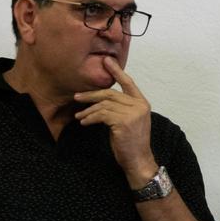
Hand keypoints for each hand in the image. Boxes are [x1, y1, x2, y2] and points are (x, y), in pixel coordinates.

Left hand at [74, 56, 156, 182]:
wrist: (138, 160)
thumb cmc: (132, 143)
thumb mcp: (130, 121)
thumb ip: (122, 108)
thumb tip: (102, 100)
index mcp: (142, 103)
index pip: (128, 83)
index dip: (117, 71)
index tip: (107, 61)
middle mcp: (139, 105)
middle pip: (110, 93)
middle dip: (91, 95)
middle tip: (77, 97)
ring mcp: (132, 114)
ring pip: (104, 105)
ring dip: (88, 111)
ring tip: (80, 117)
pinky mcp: (123, 122)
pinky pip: (101, 115)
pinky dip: (90, 118)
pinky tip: (84, 122)